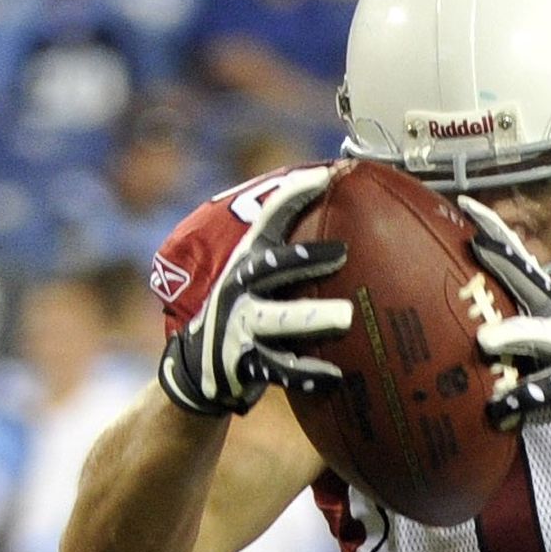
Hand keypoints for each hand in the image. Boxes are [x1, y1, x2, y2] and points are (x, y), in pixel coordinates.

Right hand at [158, 166, 353, 417]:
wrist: (197, 371)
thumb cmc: (246, 319)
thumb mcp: (258, 286)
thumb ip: (292, 265)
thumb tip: (352, 239)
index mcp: (246, 263)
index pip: (269, 219)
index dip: (295, 195)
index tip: (328, 175)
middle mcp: (239, 289)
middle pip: (272, 267)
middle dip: (306, 258)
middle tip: (343, 253)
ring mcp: (239, 327)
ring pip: (279, 321)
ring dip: (312, 318)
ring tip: (345, 318)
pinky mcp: (243, 364)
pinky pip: (280, 370)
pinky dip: (307, 374)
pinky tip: (335, 376)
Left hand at [457, 196, 550, 457]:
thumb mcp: (543, 346)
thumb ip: (512, 333)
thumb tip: (467, 324)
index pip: (521, 263)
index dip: (497, 234)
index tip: (466, 205)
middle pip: (533, 284)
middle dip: (506, 261)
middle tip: (475, 243)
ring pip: (543, 336)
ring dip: (515, 334)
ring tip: (483, 340)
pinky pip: (550, 391)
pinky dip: (521, 400)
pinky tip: (497, 407)